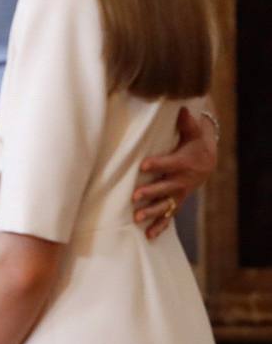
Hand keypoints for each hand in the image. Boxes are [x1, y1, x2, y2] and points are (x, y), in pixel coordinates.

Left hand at [133, 107, 215, 238]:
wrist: (207, 160)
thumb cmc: (193, 142)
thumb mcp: (193, 131)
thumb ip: (186, 121)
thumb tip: (183, 107)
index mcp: (183, 162)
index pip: (168, 163)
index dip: (157, 164)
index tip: (143, 165)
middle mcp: (182, 180)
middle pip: (165, 187)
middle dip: (151, 192)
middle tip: (135, 196)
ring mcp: (179, 193)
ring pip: (166, 205)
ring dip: (152, 212)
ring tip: (137, 217)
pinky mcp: (177, 201)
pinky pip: (169, 216)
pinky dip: (160, 226)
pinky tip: (148, 236)